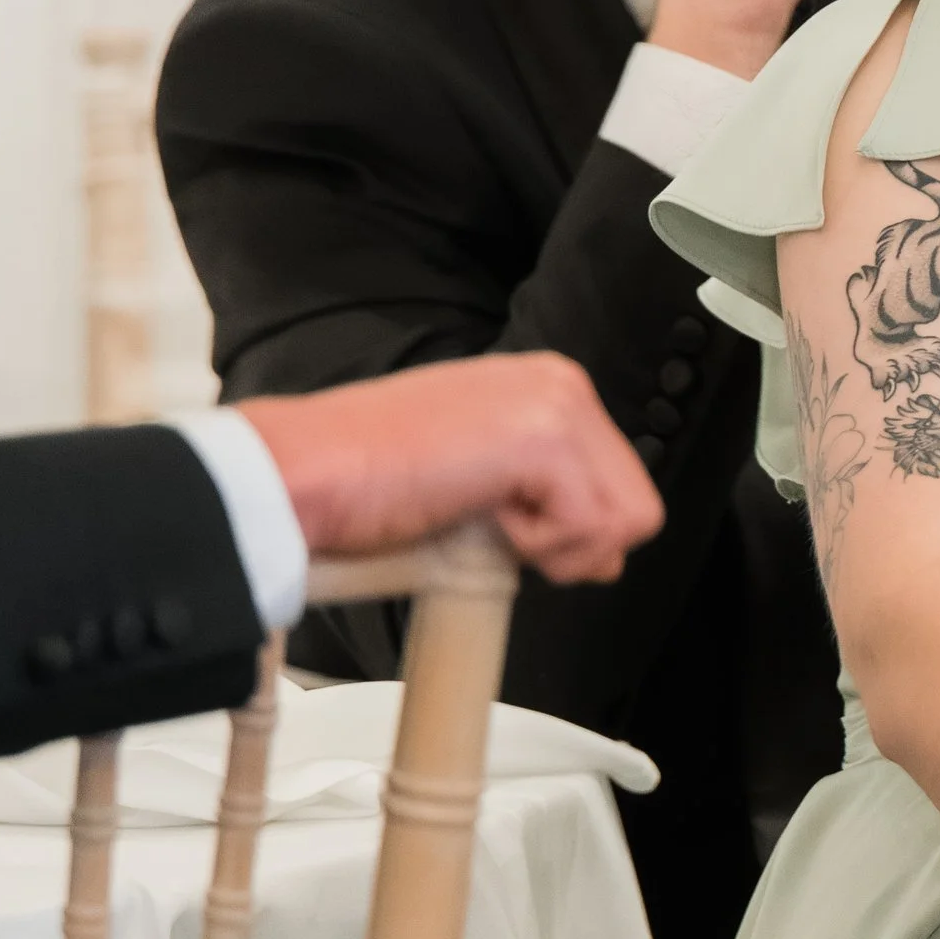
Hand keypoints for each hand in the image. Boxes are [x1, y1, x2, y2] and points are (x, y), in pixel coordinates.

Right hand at [239, 357, 663, 584]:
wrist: (304, 475)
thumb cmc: (370, 484)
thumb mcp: (479, 480)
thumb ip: (548, 499)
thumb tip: (608, 556)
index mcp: (546, 386)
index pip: (618, 483)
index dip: (570, 530)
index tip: (502, 523)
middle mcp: (559, 382)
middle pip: (635, 505)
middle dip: (572, 542)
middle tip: (494, 529)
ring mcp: (555, 406)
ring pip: (624, 521)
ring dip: (554, 547)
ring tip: (484, 519)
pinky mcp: (543, 441)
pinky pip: (589, 531)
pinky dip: (534, 547)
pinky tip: (476, 513)